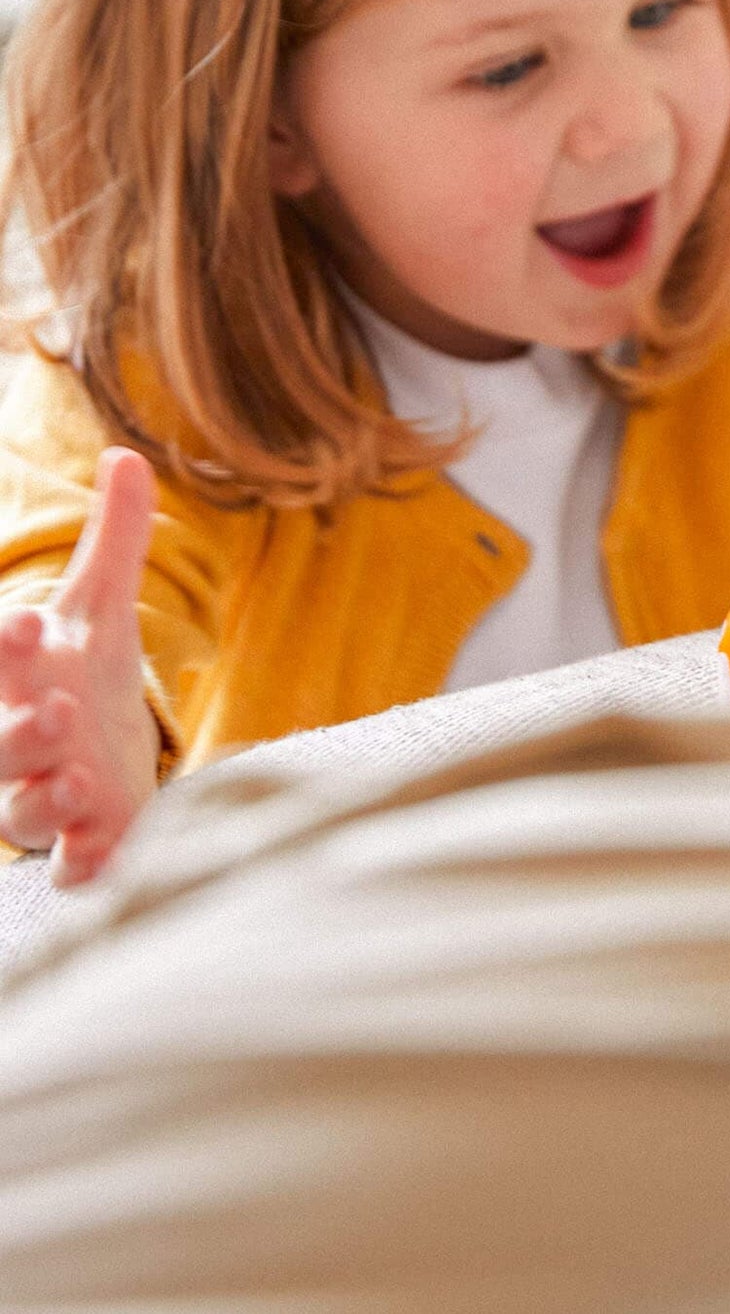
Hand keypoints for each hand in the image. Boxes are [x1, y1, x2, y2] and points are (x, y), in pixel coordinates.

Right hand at [0, 448, 160, 886]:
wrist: (101, 756)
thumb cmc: (85, 677)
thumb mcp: (103, 609)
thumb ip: (115, 538)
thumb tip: (126, 454)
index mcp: (24, 680)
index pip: (3, 658)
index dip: (7, 644)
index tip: (25, 620)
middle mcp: (21, 740)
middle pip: (1, 743)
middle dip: (19, 733)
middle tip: (55, 711)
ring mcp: (47, 795)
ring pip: (23, 811)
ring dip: (44, 801)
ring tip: (80, 782)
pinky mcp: (84, 841)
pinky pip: (67, 866)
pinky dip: (79, 866)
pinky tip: (94, 859)